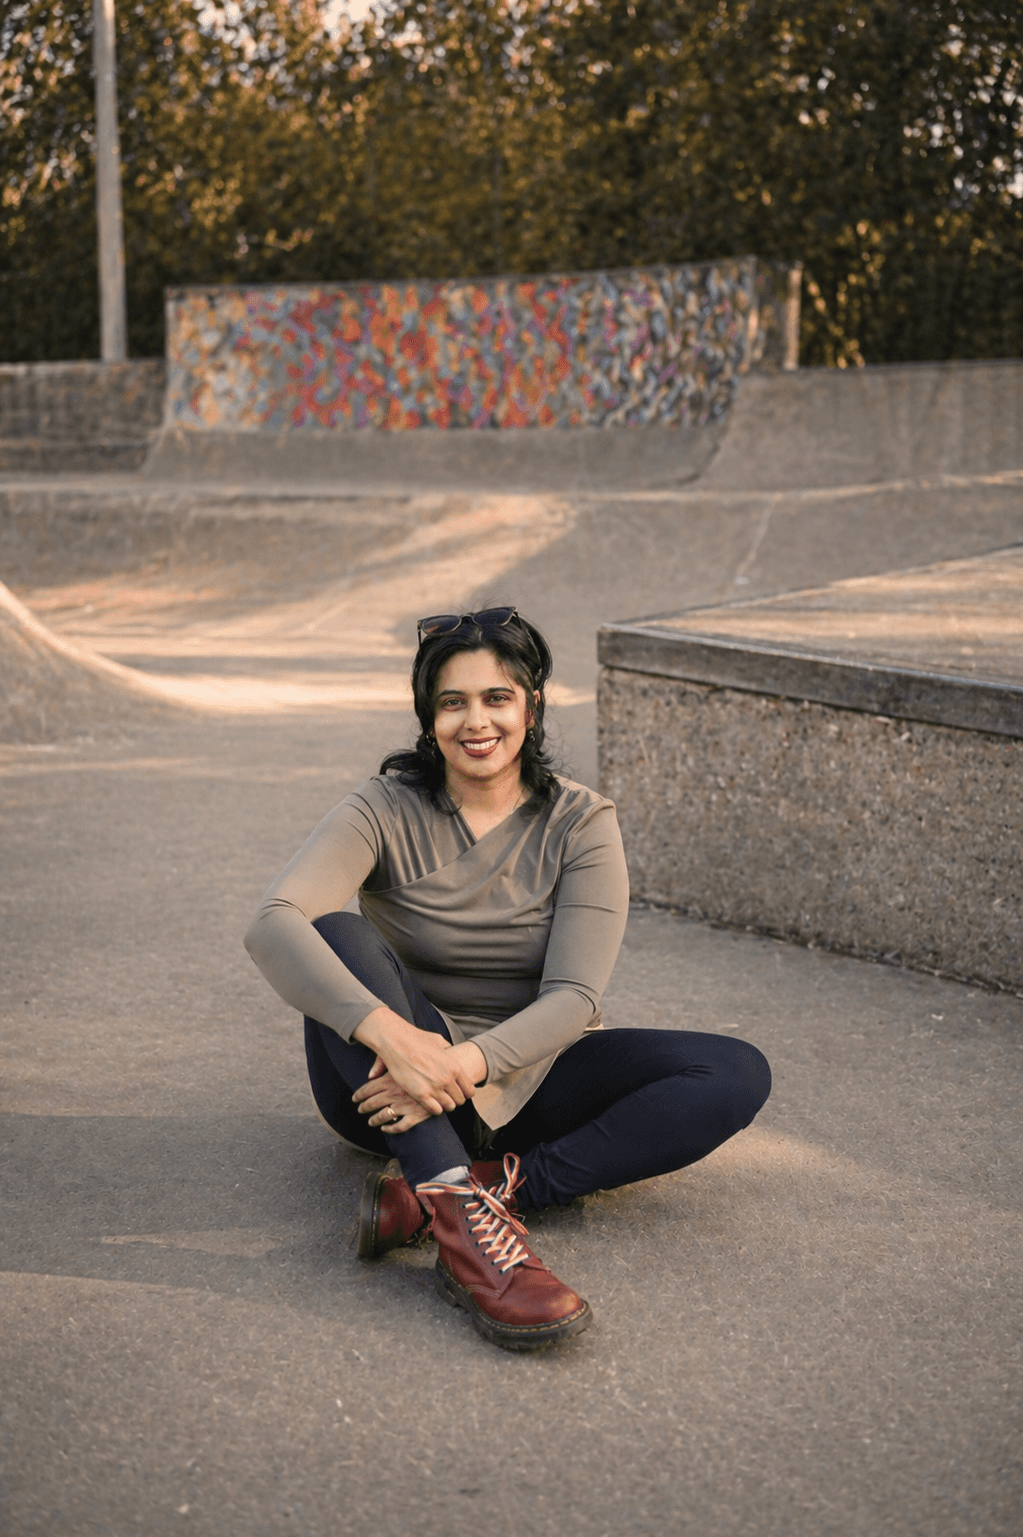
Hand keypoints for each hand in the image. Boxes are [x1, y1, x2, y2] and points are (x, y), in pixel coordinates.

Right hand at [352, 1009, 486, 1116]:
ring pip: (449, 1107)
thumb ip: (448, 1048)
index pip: (469, 1089)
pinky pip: (435, 1110)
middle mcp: (447, 1079)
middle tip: (448, 1097)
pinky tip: (429, 1103)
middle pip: (460, 1100)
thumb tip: (451, 1050)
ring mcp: (434, 1088)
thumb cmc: (416, 1039)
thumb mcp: (438, 1040)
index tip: (459, 1092)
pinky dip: (434, 1109)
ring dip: (445, 1105)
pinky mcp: (421, 1094)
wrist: (396, 1041)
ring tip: (439, 1101)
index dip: (465, 1092)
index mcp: (454, 1067)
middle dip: (455, 1100)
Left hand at [354, 1063, 431, 1132]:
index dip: (360, 1094)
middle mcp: (395, 1093)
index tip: (355, 1098)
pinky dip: (390, 1128)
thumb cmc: (426, 1061)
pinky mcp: (417, 1115)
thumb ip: (383, 1063)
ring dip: (374, 1119)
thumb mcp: (403, 1057)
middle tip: (360, 1109)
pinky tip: (385, 1128)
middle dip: (364, 1107)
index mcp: (391, 1079)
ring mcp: (405, 1105)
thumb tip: (371, 1074)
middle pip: (372, 1103)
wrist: (447, 1071)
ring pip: (383, 1116)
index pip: (369, 1088)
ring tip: (370, 1121)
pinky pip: (399, 1126)